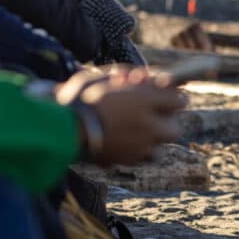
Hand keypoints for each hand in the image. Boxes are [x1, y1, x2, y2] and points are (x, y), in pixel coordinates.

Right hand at [65, 68, 189, 165]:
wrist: (59, 128)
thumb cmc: (78, 97)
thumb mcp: (103, 77)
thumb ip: (128, 78)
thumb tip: (144, 78)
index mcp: (145, 102)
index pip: (179, 101)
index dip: (172, 96)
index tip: (164, 94)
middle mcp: (148, 126)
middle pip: (175, 129)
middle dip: (167, 123)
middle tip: (152, 115)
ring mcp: (138, 147)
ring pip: (159, 146)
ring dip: (152, 139)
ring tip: (134, 131)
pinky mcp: (125, 161)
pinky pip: (141, 158)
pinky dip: (136, 151)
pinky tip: (122, 142)